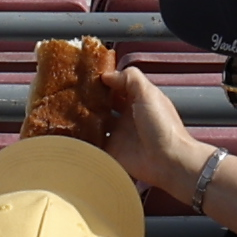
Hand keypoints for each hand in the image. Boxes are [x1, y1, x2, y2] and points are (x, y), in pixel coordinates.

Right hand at [87, 56, 209, 205]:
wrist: (168, 161)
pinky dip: (84, 139)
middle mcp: (127, 116)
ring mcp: (118, 134)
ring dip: (84, 118)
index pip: (117, 85)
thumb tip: (108, 75)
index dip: (103, 80)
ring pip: (96, 123)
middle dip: (90, 99)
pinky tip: (72, 132)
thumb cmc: (163, 126)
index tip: (86, 75)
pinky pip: (94, 143)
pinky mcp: (112, 151)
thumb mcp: (148, 93)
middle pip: (104, 104)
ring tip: (67, 110)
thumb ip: (130, 78)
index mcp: (138, 100)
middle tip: (72, 92)